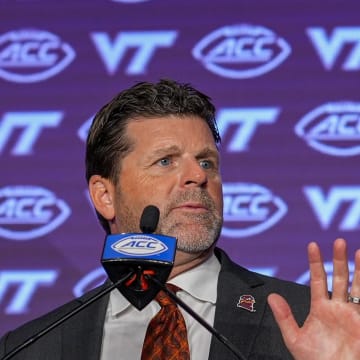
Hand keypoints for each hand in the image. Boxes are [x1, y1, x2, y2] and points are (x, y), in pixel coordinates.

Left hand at [268, 238, 359, 359]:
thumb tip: (271, 296)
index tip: (313, 245)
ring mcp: (351, 314)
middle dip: (339, 259)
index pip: (317, 279)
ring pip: (356, 286)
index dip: (315, 262)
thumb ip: (284, 317)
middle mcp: (337, 307)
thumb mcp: (294, 338)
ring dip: (358, 269)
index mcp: (320, 308)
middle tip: (338, 241)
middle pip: (338, 278)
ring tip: (358, 252)